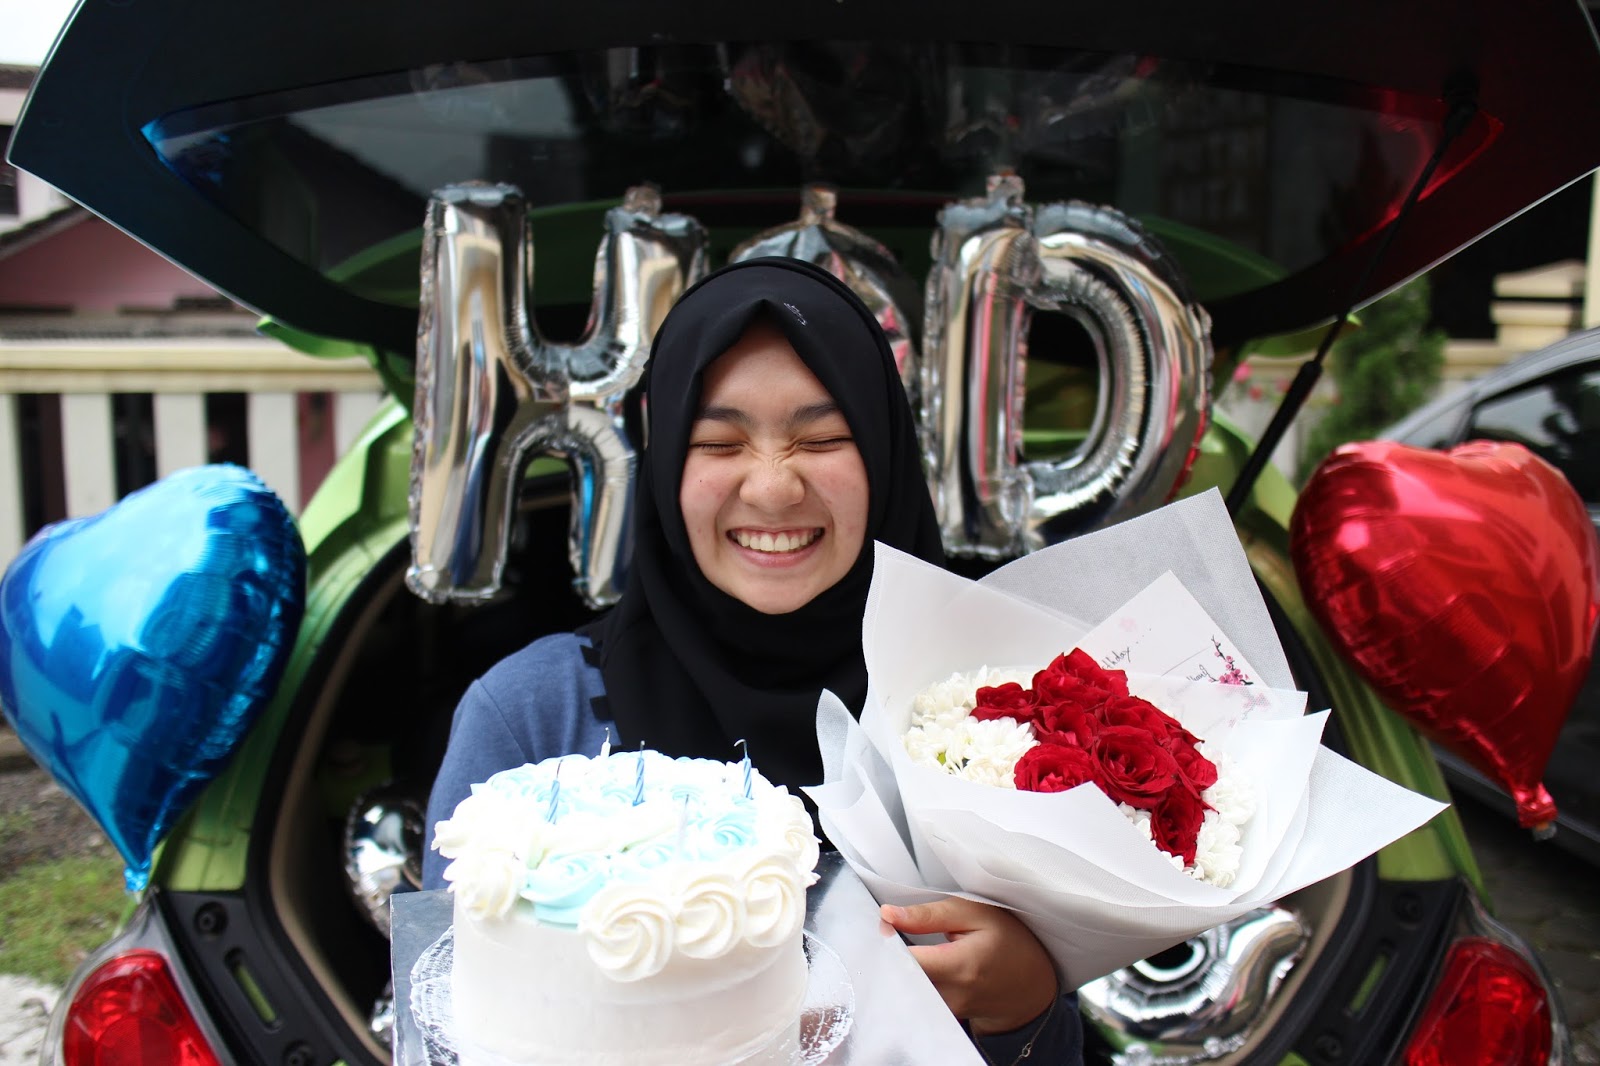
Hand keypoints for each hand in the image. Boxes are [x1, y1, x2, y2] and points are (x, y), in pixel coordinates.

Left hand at [880, 898, 1057, 1035]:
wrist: (1030, 984)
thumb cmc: (1008, 942)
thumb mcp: (975, 913)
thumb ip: (930, 915)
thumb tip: (888, 915)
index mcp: (959, 966)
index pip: (906, 961)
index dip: (887, 941)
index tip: (885, 925)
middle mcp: (951, 995)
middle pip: (899, 977)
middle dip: (888, 954)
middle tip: (890, 933)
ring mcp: (947, 1010)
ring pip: (905, 987)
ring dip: (898, 966)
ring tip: (903, 945)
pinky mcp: (942, 1015)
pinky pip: (915, 995)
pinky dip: (909, 977)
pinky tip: (915, 962)